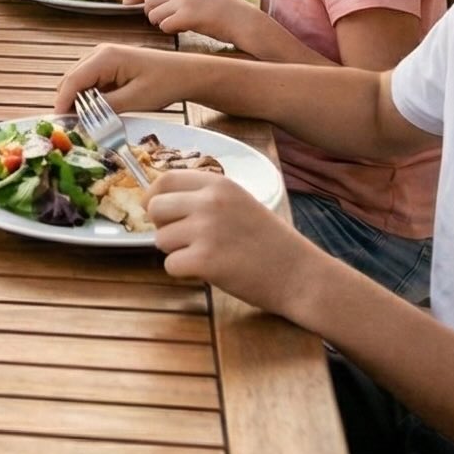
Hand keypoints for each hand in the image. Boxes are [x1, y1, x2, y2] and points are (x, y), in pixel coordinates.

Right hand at [53, 43, 193, 115]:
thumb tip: (82, 119)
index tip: (58, 123)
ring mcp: (103, 57)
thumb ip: (105, 108)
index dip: (62, 103)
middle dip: (68, 102)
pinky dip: (88, 97)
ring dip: (78, 100)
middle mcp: (99, 53)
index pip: (72, 81)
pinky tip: (95, 112)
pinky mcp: (109, 65)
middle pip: (71, 79)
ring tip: (83, 122)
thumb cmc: (165, 83)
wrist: (186, 73)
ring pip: (78, 81)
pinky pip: (90, 81)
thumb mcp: (134, 99)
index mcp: (105, 57)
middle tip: (71, 127)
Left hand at [133, 0, 250, 40]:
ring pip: (154, 16)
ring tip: (182, 23)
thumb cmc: (220, 10)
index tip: (126, 2)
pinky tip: (187, 28)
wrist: (241, 19)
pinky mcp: (187, 16)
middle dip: (154, 15)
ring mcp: (184, 0)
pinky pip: (165, 26)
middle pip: (148, 3)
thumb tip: (150, 3)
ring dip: (163, 23)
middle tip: (171, 20)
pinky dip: (173, 31)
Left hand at [149, 169, 319, 312]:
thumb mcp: (240, 203)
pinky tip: (209, 271)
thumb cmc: (271, 243)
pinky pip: (170, 265)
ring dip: (176, 252)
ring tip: (206, 256)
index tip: (155, 211)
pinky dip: (184, 272)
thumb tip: (159, 202)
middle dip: (162, 226)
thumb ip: (205, 198)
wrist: (300, 274)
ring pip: (161, 239)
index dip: (153, 196)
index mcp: (219, 184)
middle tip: (184, 240)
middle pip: (156, 208)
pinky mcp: (204, 260)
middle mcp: (209, 202)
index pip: (165, 179)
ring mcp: (206, 230)